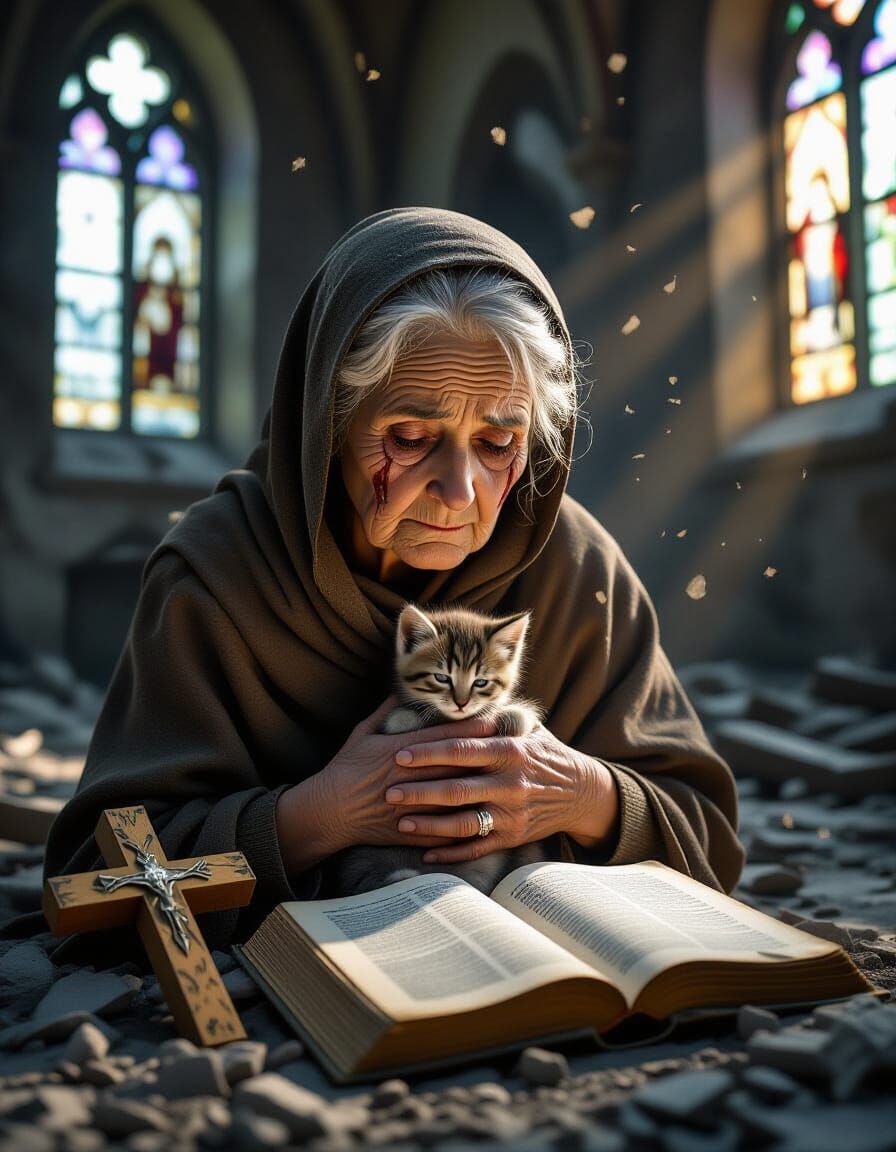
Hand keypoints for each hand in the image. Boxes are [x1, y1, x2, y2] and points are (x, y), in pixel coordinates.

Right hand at [317, 694, 502, 851]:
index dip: (470, 729)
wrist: (328, 810)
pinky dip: (466, 825)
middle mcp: (408, 777)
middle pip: (456, 764)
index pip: (442, 738)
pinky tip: (488, 820)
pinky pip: (443, 829)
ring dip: (482, 788)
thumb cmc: (344, 768)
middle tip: (514, 746)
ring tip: (508, 781)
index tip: (495, 721)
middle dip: (486, 755)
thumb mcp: (361, 734)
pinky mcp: (409, 830)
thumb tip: (403, 691)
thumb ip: (385, 712)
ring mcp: (410, 806)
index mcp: (398, 751)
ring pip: (454, 797)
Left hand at [383, 721, 607, 862]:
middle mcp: (510, 783)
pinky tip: (426, 852)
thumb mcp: (528, 727)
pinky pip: (477, 848)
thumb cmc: (544, 752)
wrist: (581, 791)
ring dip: (429, 824)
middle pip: (456, 788)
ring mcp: (511, 813)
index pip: (461, 751)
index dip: (428, 752)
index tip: (399, 754)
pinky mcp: (513, 837)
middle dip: (419, 791)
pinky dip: (451, 852)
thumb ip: (495, 716)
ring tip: (401, 822)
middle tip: (388, 791)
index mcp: (509, 751)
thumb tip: (458, 699)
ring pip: (463, 822)